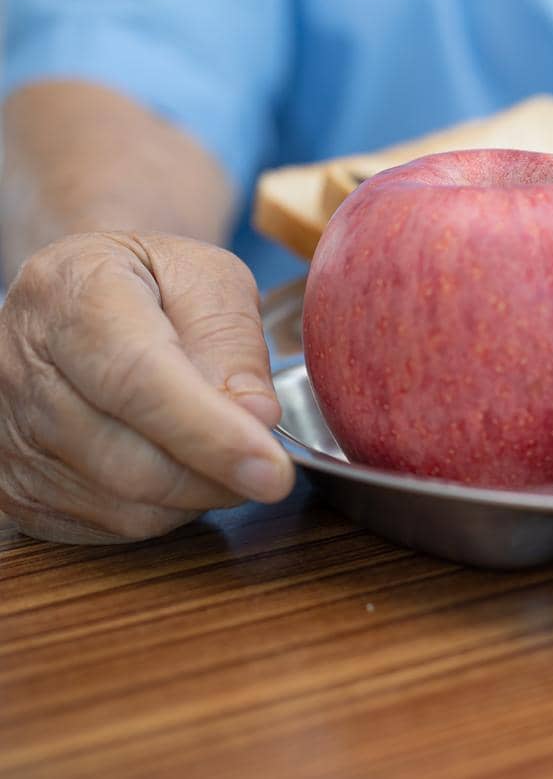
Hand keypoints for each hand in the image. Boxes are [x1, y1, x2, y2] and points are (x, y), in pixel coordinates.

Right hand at [0, 232, 294, 542]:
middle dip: (218, 475)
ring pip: (125, 505)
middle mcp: (22, 369)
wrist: (73, 297)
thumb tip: (257, 418)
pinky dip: (165, 509)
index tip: (274, 469)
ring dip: (196, 493)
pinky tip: (177, 464)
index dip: (211, 434)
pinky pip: (110, 525)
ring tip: (219, 447)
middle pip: (130, 460)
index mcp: (72, 296)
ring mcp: (8, 435)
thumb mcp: (208, 279)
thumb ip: (234, 343)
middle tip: (270, 463)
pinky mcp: (13, 487)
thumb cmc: (150, 283)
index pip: (138, 380)